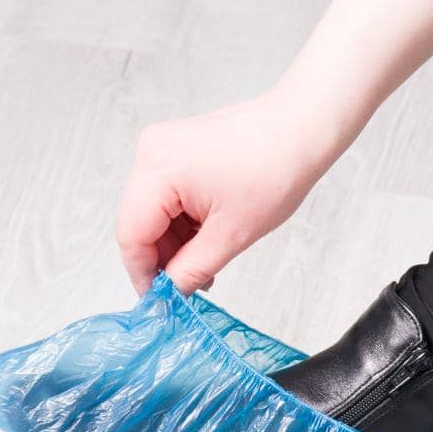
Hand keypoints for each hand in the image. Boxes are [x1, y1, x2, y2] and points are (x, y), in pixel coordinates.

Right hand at [115, 91, 343, 295]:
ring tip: (205, 265)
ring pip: (152, 213)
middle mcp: (151, 153)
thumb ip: (191, 270)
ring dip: (174, 243)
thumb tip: (168, 296)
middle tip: (187, 287)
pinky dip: (182, 223)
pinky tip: (205, 240)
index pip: (131, 235)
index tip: (158, 302)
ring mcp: (162, 149)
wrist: (301, 129)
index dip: (142, 274)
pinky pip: (166, 196)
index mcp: (158, 169)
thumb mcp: (231, 235)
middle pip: (138, 223)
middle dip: (161, 259)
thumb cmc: (275, 170)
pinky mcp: (176, 150)